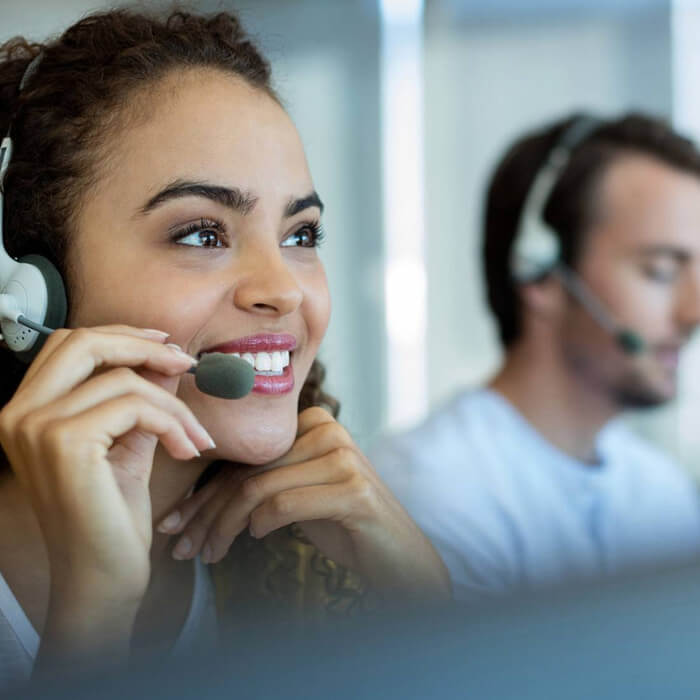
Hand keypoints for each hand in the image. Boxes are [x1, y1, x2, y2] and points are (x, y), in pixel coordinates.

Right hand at [0, 326, 214, 664]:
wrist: (101, 576)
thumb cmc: (111, 515)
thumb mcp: (129, 443)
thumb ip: (142, 399)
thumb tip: (168, 360)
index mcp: (26, 411)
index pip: (70, 344)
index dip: (121, 336)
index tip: (165, 346)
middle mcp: (19, 414)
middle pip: (85, 342)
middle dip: (144, 346)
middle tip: (187, 365)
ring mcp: (37, 427)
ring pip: (124, 379)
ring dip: (174, 404)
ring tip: (195, 436)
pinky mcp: (65, 443)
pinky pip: (137, 406)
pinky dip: (173, 423)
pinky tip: (187, 451)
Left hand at [158, 407, 450, 599]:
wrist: (400, 556)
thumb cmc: (344, 525)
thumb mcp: (299, 495)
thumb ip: (264, 482)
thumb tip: (198, 501)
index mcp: (313, 423)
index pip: (244, 458)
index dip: (203, 492)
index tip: (174, 523)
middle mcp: (328, 430)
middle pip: (247, 472)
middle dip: (205, 513)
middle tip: (179, 546)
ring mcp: (343, 457)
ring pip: (258, 489)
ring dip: (223, 527)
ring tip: (206, 556)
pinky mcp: (352, 489)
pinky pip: (283, 504)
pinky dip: (260, 525)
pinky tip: (255, 540)